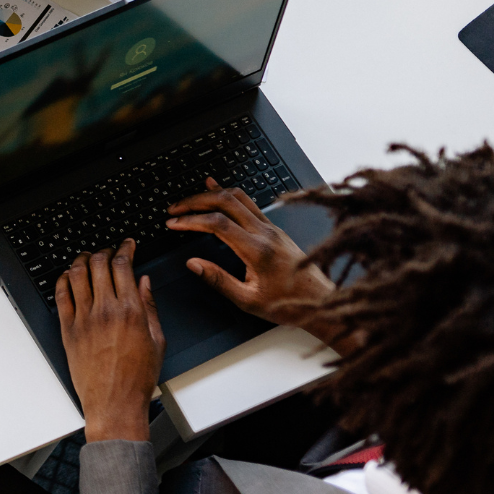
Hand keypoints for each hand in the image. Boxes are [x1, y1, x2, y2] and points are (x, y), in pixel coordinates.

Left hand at [56, 239, 164, 441]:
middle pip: (99, 264)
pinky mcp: (68, 330)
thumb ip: (150, 306)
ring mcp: (84, 319)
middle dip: (104, 250)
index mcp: (131, 311)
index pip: (123, 265)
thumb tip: (144, 282)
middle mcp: (105, 311)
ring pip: (77, 274)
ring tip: (87, 257)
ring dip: (82, 259)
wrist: (114, 402)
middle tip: (108, 250)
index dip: (124, 248)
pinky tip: (68, 276)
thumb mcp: (157, 340)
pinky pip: (61, 296)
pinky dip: (64, 280)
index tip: (127, 244)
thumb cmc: (137, 377)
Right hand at [167, 179, 342, 348]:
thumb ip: (218, 280)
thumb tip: (193, 264)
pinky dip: (228, 194)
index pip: (218, 224)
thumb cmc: (288, 304)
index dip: (191, 220)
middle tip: (175, 209)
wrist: (320, 301)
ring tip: (189, 199)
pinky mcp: (274, 228)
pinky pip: (248, 203)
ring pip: (238, 197)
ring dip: (210, 194)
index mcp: (257, 250)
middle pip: (226, 202)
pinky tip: (217, 189)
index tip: (173, 223)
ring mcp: (272, 228)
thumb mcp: (248, 300)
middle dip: (195, 201)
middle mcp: (266, 233)